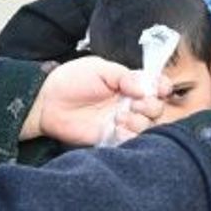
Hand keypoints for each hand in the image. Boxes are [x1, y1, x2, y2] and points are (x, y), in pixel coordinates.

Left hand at [24, 57, 168, 145]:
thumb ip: (125, 76)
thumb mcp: (100, 69)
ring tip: (122, 116)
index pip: (156, 87)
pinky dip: (130, 135)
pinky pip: (130, 141)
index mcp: (128, 85)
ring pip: (147, 127)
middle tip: (136, 104)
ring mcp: (120, 122)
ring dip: (141, 122)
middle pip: (157, 109)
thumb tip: (146, 88)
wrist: (47, 102)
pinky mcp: (110, 138)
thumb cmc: (70, 80)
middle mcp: (128, 104)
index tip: (161, 88)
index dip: (163, 88)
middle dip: (152, 106)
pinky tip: (117, 127)